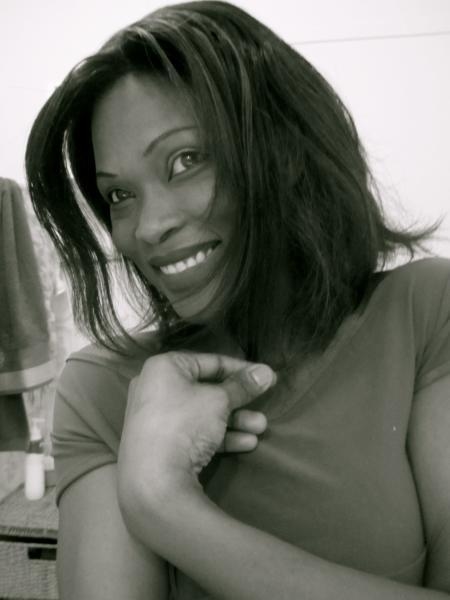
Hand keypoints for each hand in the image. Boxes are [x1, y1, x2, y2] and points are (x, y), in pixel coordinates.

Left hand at [118, 351, 276, 500]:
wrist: (154, 479)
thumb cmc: (185, 424)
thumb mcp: (220, 400)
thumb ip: (244, 386)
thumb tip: (267, 372)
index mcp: (164, 368)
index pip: (209, 362)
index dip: (240, 369)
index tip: (264, 377)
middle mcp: (155, 389)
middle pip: (207, 390)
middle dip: (239, 401)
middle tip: (263, 406)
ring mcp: (156, 419)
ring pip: (203, 414)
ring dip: (234, 420)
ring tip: (261, 428)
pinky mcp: (160, 445)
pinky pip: (194, 433)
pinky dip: (219, 436)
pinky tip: (246, 444)